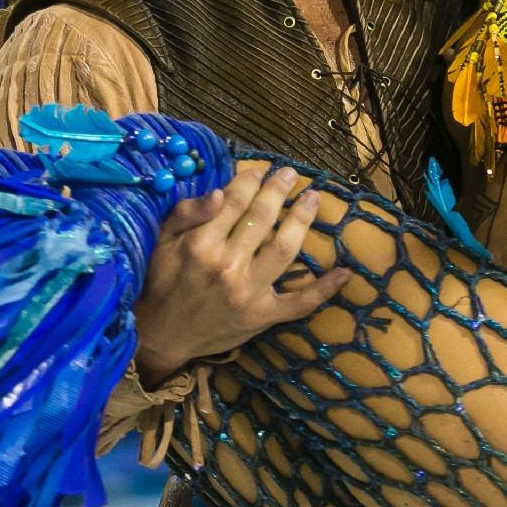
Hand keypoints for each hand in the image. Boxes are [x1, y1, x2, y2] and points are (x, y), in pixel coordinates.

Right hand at [132, 161, 350, 385]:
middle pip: (262, 218)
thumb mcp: (162, 243)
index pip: (234, 202)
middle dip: (279, 190)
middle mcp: (228, 266)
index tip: (259, 170)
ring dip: (303, 220)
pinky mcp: (264, 316)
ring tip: (312, 199)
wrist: (163, 335)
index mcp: (201, 245)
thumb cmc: (162, 283)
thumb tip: (217, 192)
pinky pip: (300, 303)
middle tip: (291, 174)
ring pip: (285, 249)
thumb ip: (186, 213)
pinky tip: (344, 273)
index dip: (250, 180)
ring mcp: (250, 292)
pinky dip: (325, 289)